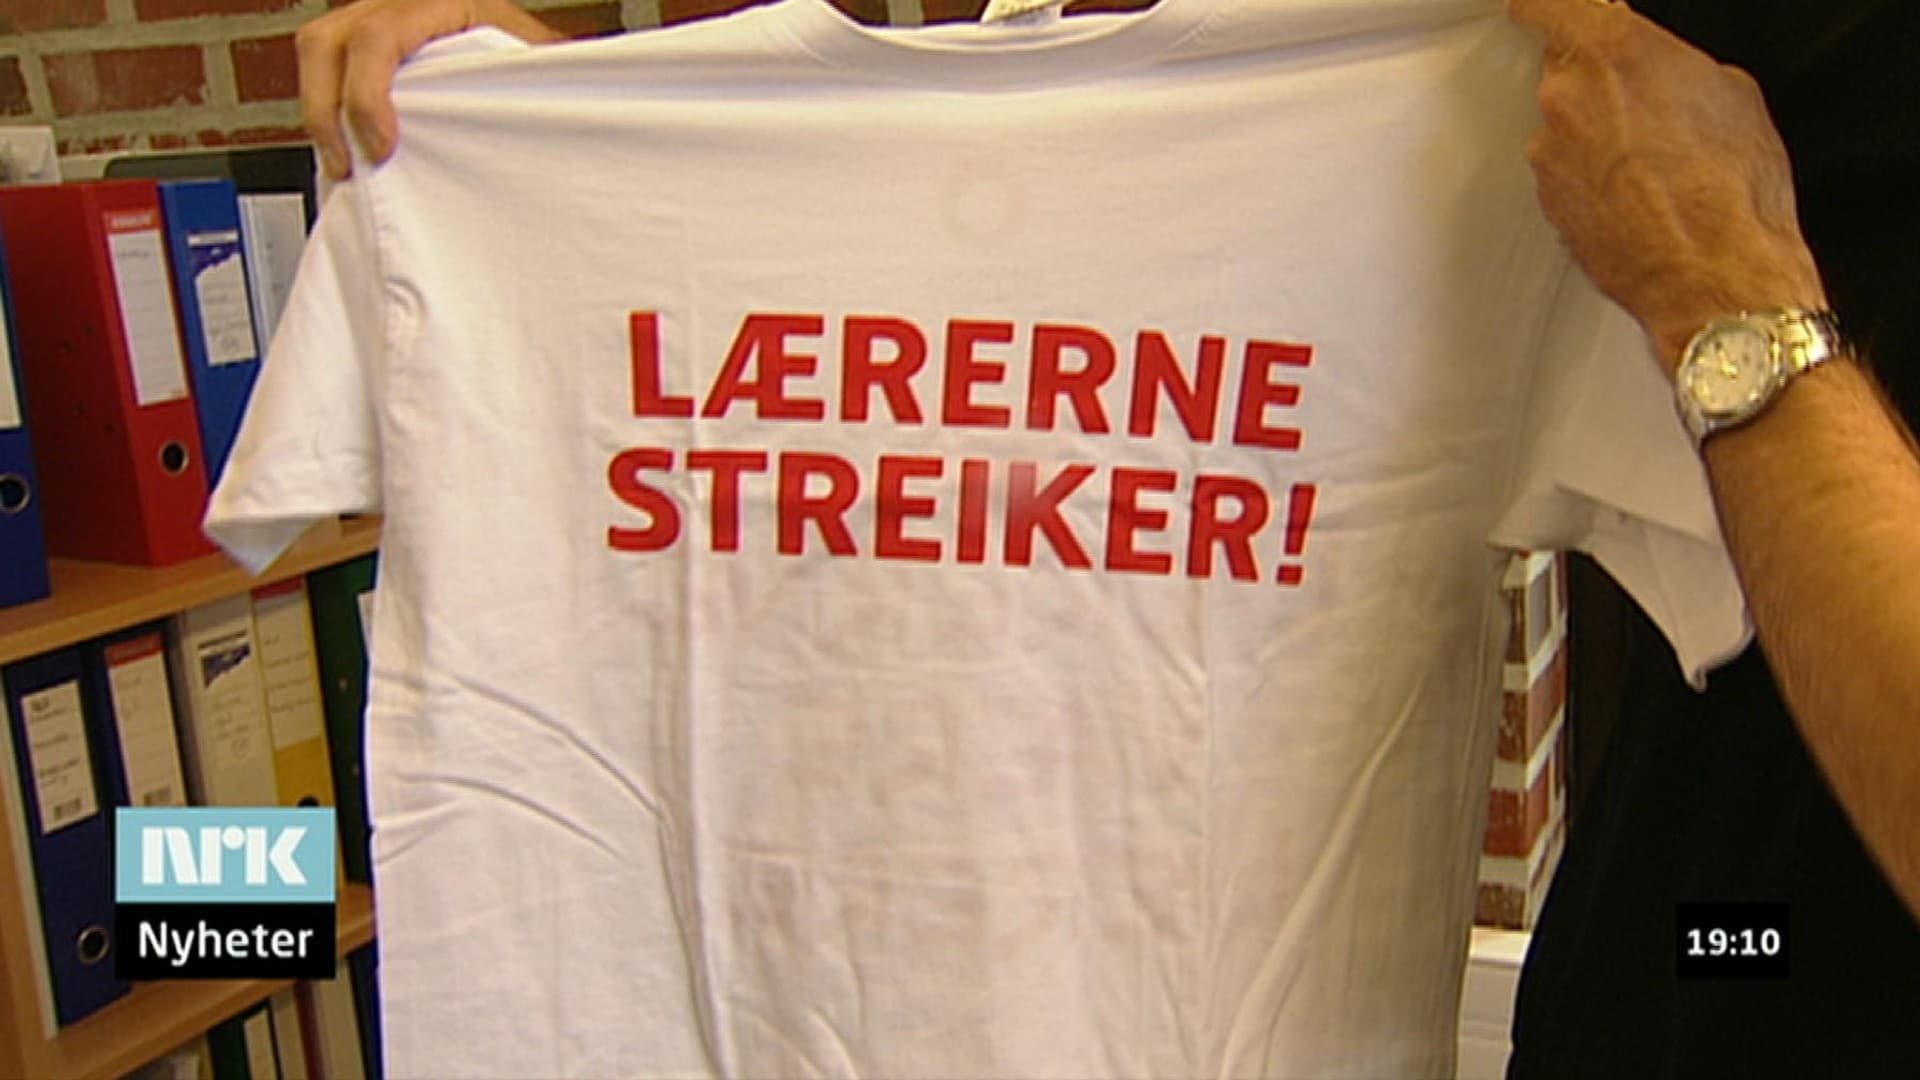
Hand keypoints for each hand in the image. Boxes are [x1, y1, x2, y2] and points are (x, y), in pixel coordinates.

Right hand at [296, 0, 565, 179]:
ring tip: (342, 161)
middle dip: (326, 111)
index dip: (367, 96)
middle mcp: (394, 0)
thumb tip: (503, 125)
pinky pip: (324, 67)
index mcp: (439, 0)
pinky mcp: (359, 41)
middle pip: (325, 40)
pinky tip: (346, 143)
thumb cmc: (526, 53)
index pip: (377, 37)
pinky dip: (327, 107)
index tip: (381, 148)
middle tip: (347, 165)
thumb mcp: (529, 63)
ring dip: (320, 111)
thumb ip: (514, 83)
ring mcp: (370, 15)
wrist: (520, 39)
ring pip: (316, 50)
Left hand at [1508, 0, 1826, 369]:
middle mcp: (1564, 101)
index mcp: (1608, 53)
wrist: (1716, 277)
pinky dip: (1592, 182)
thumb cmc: (1732, 189)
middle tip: (1645, 108)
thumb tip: (1663, 73)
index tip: (1553, 11)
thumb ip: (1673, 66)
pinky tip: (1638, 199)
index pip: (1542, 5)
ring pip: (1564, 129)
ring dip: (1594, 139)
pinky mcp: (1548, 206)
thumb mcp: (1730, 91)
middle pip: (1562, 74)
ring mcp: (1549, 158)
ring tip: (1651, 166)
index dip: (1550, 9)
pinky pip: (1566, 177)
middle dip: (1597, 87)